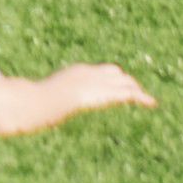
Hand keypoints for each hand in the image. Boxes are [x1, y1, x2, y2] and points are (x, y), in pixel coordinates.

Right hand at [42, 64, 156, 115]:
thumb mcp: (40, 101)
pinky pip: (126, 94)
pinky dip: (141, 97)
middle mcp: (90, 73)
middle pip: (116, 73)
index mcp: (77, 72)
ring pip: (124, 83)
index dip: (114, 77)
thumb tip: (35, 113)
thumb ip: (44, 103)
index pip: (102, 70)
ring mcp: (95, 82)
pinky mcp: (100, 94)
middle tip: (137, 93)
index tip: (121, 84)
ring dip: (136, 90)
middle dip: (127, 82)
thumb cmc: (31, 104)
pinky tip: (151, 103)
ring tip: (147, 100)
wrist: (36, 101)